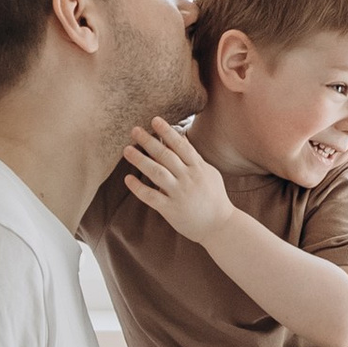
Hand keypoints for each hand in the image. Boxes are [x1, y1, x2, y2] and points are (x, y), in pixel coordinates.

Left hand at [118, 119, 229, 244]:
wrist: (220, 226)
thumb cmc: (214, 197)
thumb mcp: (208, 173)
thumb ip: (193, 158)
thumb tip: (179, 140)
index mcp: (198, 168)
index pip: (181, 145)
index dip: (167, 132)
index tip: (155, 120)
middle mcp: (188, 178)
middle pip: (166, 156)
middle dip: (149, 141)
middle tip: (134, 130)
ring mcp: (179, 194)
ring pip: (157, 173)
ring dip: (140, 160)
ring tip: (127, 150)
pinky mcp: (171, 209)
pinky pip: (151, 196)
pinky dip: (138, 188)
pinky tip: (127, 179)